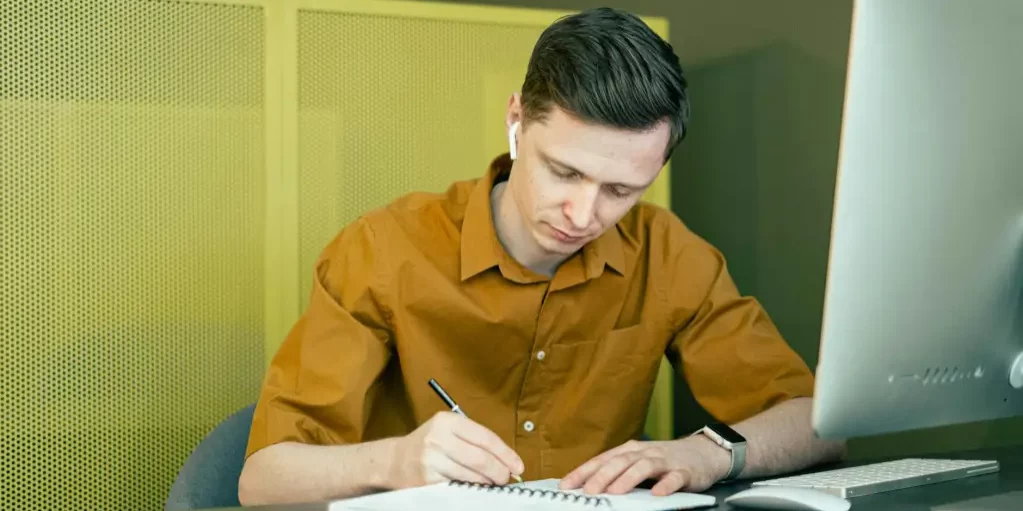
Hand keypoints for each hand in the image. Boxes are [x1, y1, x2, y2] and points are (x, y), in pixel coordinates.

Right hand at [392, 411, 523, 488]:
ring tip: (492, 482)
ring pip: (472, 474)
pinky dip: (472, 487)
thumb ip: (473, 440)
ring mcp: (431, 459)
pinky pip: (458, 485)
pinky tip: (475, 487)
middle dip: (499, 471)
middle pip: (481, 458)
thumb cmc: (428, 445)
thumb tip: (506, 459)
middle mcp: (438, 437)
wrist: (394, 460)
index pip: (485, 437)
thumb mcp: (447, 431)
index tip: (518, 465)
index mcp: (447, 421)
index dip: (506, 453)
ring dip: (487, 481)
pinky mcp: (427, 478)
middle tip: (506, 478)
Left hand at [558, 437, 729, 495]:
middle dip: (602, 476)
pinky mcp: (684, 471)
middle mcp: (644, 452)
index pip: (601, 460)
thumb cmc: (664, 460)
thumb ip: (617, 471)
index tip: (565, 485)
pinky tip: (657, 493)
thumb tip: (587, 486)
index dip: (582, 472)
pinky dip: (665, 485)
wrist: (703, 452)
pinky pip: (674, 478)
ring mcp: (665, 461)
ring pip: (644, 467)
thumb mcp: (638, 461)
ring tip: (615, 492)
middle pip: (620, 461)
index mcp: (629, 451)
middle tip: (588, 491)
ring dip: (628, 479)